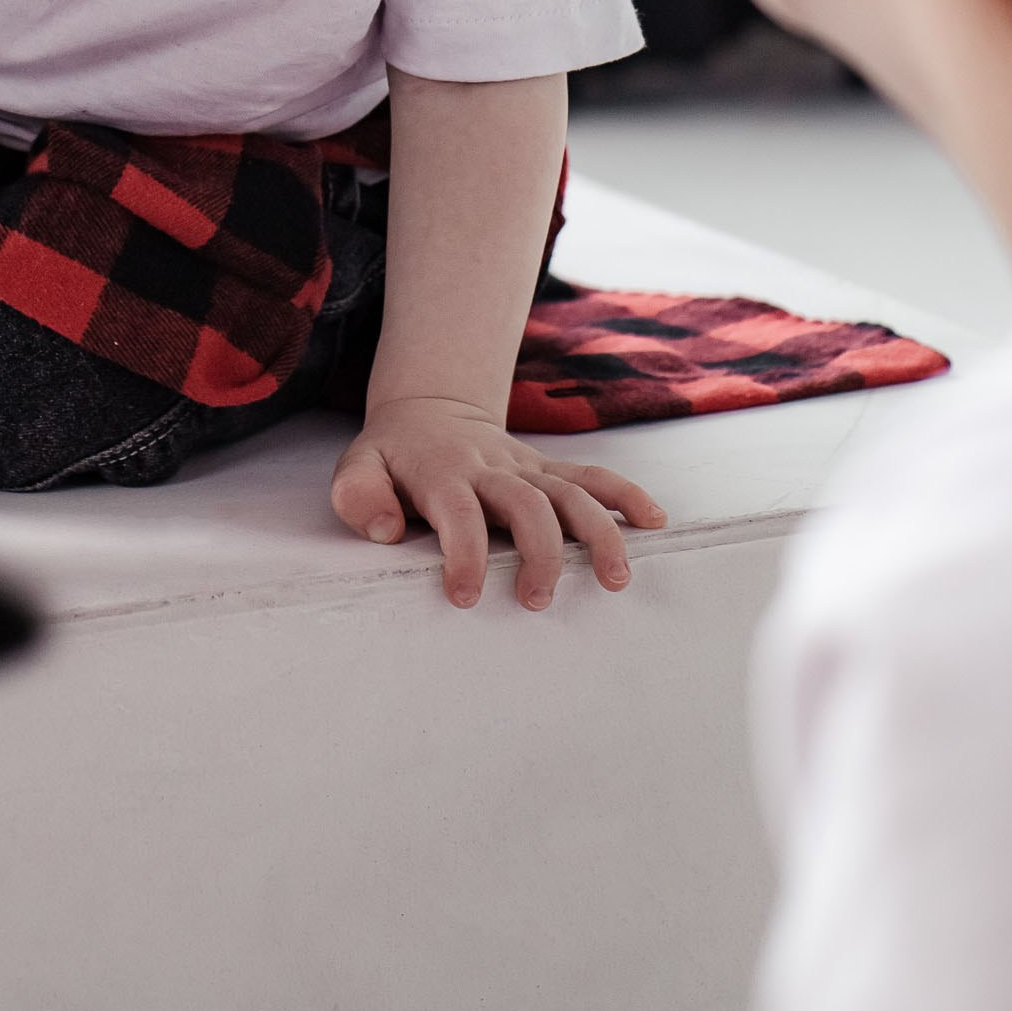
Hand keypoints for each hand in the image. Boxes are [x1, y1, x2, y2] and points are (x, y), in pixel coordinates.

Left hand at [331, 395, 666, 608]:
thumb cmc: (393, 456)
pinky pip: (593, 476)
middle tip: (536, 601)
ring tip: (616, 579)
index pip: (458, 512)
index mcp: (443, 473)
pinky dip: (625, 495)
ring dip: (597, 532)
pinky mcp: (549, 470)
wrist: (429, 409)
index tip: (464, 597)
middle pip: (526, 503)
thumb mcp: (357, 467)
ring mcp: (526, 467)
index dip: (463, 554)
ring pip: (571, 492)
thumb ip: (359, 495)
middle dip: (538, 552)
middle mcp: (491, 468)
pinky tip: (654, 522)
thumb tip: (386, 531)